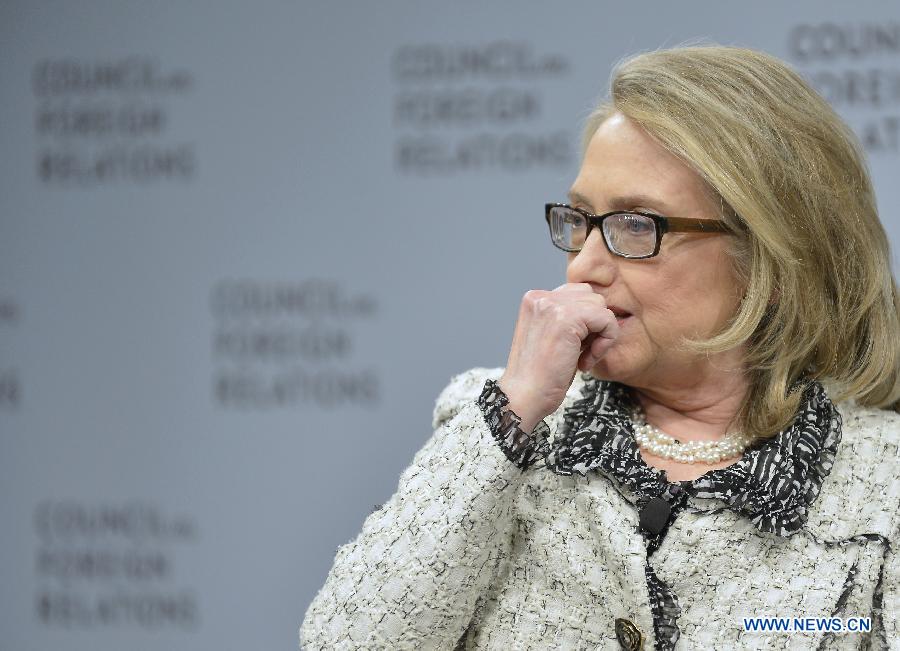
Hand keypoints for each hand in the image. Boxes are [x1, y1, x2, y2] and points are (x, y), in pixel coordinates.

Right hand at [497, 283, 619, 432]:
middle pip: (591, 296)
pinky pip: (607, 319)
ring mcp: (552, 306)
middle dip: (594, 325)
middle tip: (580, 354)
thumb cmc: (538, 375)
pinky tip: (586, 362)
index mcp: (534, 299)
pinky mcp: (567, 319)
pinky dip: (605, 342)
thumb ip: (566, 317)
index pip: (577, 294)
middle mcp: (540, 297)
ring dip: (600, 334)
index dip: (584, 322)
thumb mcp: (549, 336)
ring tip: (582, 357)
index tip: (574, 348)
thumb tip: (600, 310)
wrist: (523, 397)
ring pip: (601, 306)